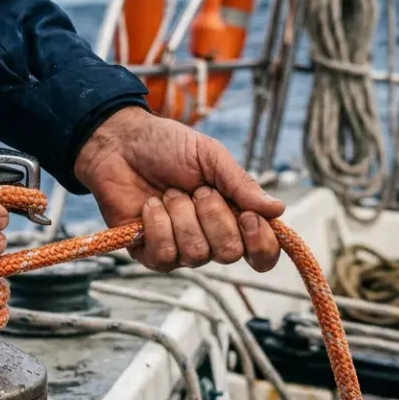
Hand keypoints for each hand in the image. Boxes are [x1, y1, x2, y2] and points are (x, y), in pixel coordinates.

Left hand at [74, 107, 285, 271]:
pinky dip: (158, 224)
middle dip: (213, 215)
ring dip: (181, 215)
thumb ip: (241, 183)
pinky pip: (165, 255)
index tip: (247, 215)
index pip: (262, 253)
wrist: (121, 144)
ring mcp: (181, 248)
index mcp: (234, 216)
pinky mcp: (151, 253)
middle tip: (197, 189)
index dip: (260, 242)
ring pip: (196, 254)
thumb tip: (277, 209)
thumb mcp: (210, 156)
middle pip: (229, 253)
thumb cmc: (167, 147)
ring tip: (169, 193)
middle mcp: (211, 238)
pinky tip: (151, 206)